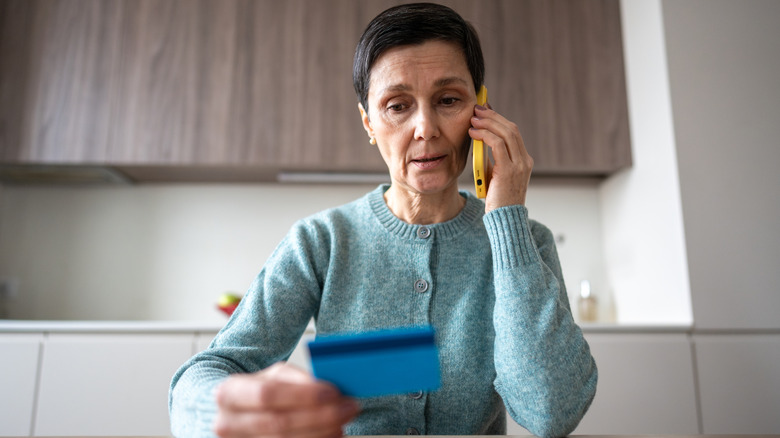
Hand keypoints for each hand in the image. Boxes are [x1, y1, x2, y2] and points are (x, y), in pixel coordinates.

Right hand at [213, 362, 359, 437]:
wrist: (233, 413)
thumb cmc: (256, 391)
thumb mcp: (271, 376)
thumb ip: (295, 379)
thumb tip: (325, 387)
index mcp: (230, 393)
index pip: (268, 394)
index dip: (303, 395)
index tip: (334, 392)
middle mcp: (227, 423)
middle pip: (280, 423)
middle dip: (321, 416)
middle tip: (349, 408)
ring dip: (322, 433)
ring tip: (343, 422)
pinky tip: (331, 435)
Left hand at [469, 104, 533, 211]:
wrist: (505, 220)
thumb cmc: (498, 200)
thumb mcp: (496, 175)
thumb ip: (493, 160)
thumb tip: (481, 142)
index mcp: (523, 160)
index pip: (513, 132)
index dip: (498, 119)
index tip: (484, 111)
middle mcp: (524, 160)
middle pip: (511, 129)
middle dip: (493, 116)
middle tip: (477, 109)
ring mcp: (519, 165)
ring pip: (506, 133)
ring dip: (488, 123)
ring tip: (473, 118)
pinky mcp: (510, 170)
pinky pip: (498, 145)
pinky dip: (485, 135)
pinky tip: (474, 132)